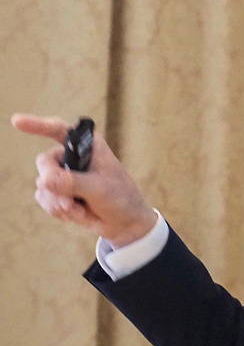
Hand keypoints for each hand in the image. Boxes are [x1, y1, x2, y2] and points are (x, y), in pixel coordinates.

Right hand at [11, 113, 156, 247]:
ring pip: (42, 185)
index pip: (59, 130)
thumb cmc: (120, 199)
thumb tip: (45, 180)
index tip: (17, 121)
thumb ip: (74, 182)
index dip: (37, 125)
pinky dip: (58, 210)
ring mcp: (63, 174)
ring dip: (60, 202)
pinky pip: (43, 198)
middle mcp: (72, 156)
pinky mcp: (57, 191)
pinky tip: (77, 212)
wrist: (123, 223)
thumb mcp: (101, 189)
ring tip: (82, 208)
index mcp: (88, 146)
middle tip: (71, 201)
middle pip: (44, 162)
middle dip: (54, 185)